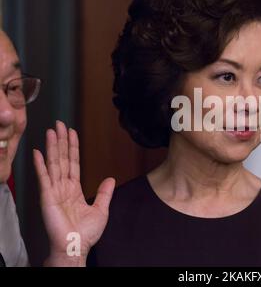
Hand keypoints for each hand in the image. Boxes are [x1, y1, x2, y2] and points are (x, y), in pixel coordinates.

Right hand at [33, 121, 114, 265]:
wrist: (76, 247)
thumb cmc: (85, 233)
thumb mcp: (101, 209)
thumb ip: (105, 193)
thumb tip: (111, 179)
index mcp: (74, 189)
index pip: (73, 163)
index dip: (72, 147)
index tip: (71, 133)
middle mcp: (63, 187)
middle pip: (62, 159)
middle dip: (61, 141)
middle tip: (59, 124)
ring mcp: (54, 191)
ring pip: (53, 164)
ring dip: (52, 147)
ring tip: (51, 131)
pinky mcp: (47, 198)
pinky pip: (44, 178)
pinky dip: (40, 165)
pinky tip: (37, 153)